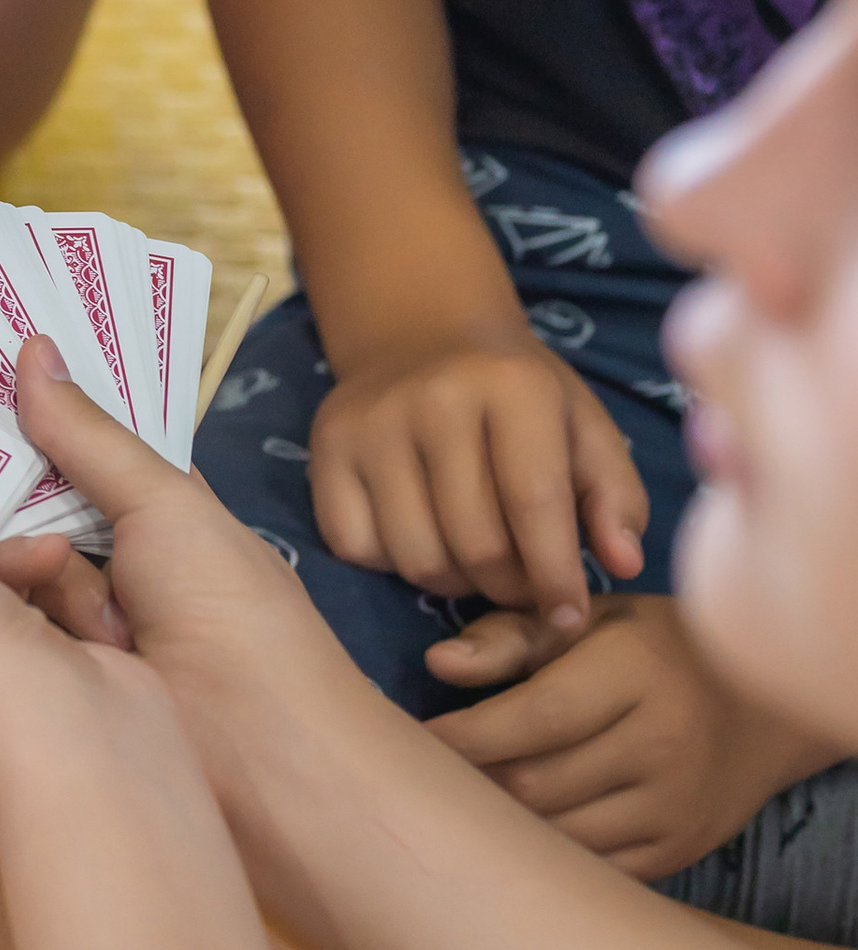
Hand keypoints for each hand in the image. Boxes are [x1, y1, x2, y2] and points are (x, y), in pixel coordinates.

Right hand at [311, 336, 646, 634]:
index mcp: (512, 384)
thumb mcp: (585, 428)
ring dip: (455, 584)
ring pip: (417, 559)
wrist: (422, 335)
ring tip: (478, 563)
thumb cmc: (519, 396)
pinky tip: (423, 536)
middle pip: (477, 546)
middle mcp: (434, 397)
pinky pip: (358, 549)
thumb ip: (615, 497)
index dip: (556, 577)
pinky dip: (394, 565)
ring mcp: (370, 423)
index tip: (569, 614)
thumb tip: (623, 565)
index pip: (535, 505)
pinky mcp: (325, 449)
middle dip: (510, 589)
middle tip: (523, 587)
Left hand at [426, 593, 829, 878]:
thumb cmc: (651, 648)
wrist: (763, 704)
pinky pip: (592, 868)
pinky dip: (544, 859)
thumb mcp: (590, 619)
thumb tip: (437, 664)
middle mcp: (661, 743)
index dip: (467, 735)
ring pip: (559, 836)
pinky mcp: (676, 851)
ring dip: (499, 828)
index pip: (538, 716)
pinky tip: (509, 840)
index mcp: (635, 672)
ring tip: (455, 809)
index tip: (411, 740)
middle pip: (540, 784)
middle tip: (419, 779)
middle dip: (471, 785)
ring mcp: (673, 807)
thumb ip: (511, 636)